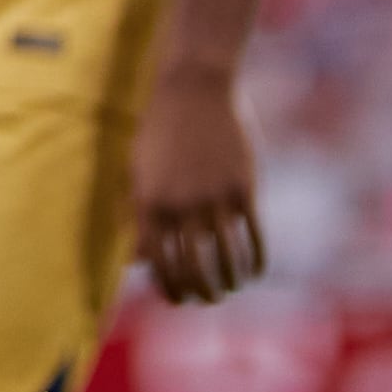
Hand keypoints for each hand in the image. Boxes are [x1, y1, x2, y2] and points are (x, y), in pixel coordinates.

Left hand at [133, 65, 265, 303]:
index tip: (179, 301)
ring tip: (229, 287)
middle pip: (193, 269)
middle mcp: (180, 206)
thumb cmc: (160, 133)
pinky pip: (253, 239)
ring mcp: (213, 198)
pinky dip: (254, 262)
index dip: (171, 290)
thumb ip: (138, 216)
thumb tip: (137, 261)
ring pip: (225, 260)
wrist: (192, 90)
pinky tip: (253, 271)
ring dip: (228, 282)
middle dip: (200, 293)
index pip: (159, 265)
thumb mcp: (138, 172)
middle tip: (207, 299)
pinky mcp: (244, 190)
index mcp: (148, 203)